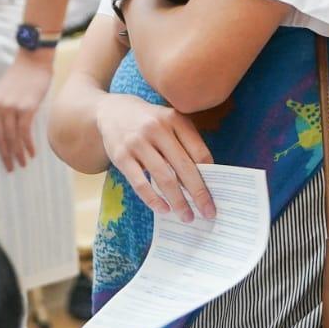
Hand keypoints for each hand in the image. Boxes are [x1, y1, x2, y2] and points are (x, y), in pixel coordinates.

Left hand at [0, 52, 51, 171]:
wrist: (32, 63)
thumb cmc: (18, 79)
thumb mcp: (0, 94)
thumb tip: (2, 135)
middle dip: (5, 156)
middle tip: (10, 168)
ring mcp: (11, 109)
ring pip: (12, 138)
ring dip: (18, 153)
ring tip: (22, 163)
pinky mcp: (26, 109)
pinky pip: (25, 133)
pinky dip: (28, 145)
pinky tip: (31, 152)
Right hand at [95, 92, 215, 221]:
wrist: (112, 111)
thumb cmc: (149, 122)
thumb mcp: (169, 122)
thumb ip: (186, 143)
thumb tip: (204, 180)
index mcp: (175, 120)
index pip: (199, 151)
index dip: (209, 175)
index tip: (216, 194)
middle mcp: (157, 129)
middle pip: (184, 167)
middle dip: (198, 193)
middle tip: (208, 213)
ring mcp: (138, 142)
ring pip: (163, 177)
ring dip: (178, 201)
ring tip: (187, 216)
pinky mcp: (121, 156)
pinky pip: (140, 183)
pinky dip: (153, 199)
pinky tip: (164, 209)